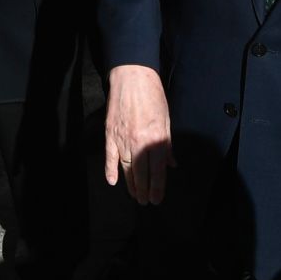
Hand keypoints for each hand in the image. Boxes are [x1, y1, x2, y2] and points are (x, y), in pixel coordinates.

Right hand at [104, 64, 173, 204]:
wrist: (132, 77)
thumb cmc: (153, 96)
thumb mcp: (167, 120)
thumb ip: (167, 145)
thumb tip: (171, 164)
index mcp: (156, 139)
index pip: (157, 171)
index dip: (158, 188)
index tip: (157, 199)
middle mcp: (138, 142)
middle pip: (141, 174)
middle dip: (144, 190)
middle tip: (145, 202)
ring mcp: (122, 139)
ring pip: (125, 168)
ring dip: (130, 184)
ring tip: (134, 195)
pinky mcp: (110, 133)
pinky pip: (109, 156)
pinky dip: (110, 170)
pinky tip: (112, 181)